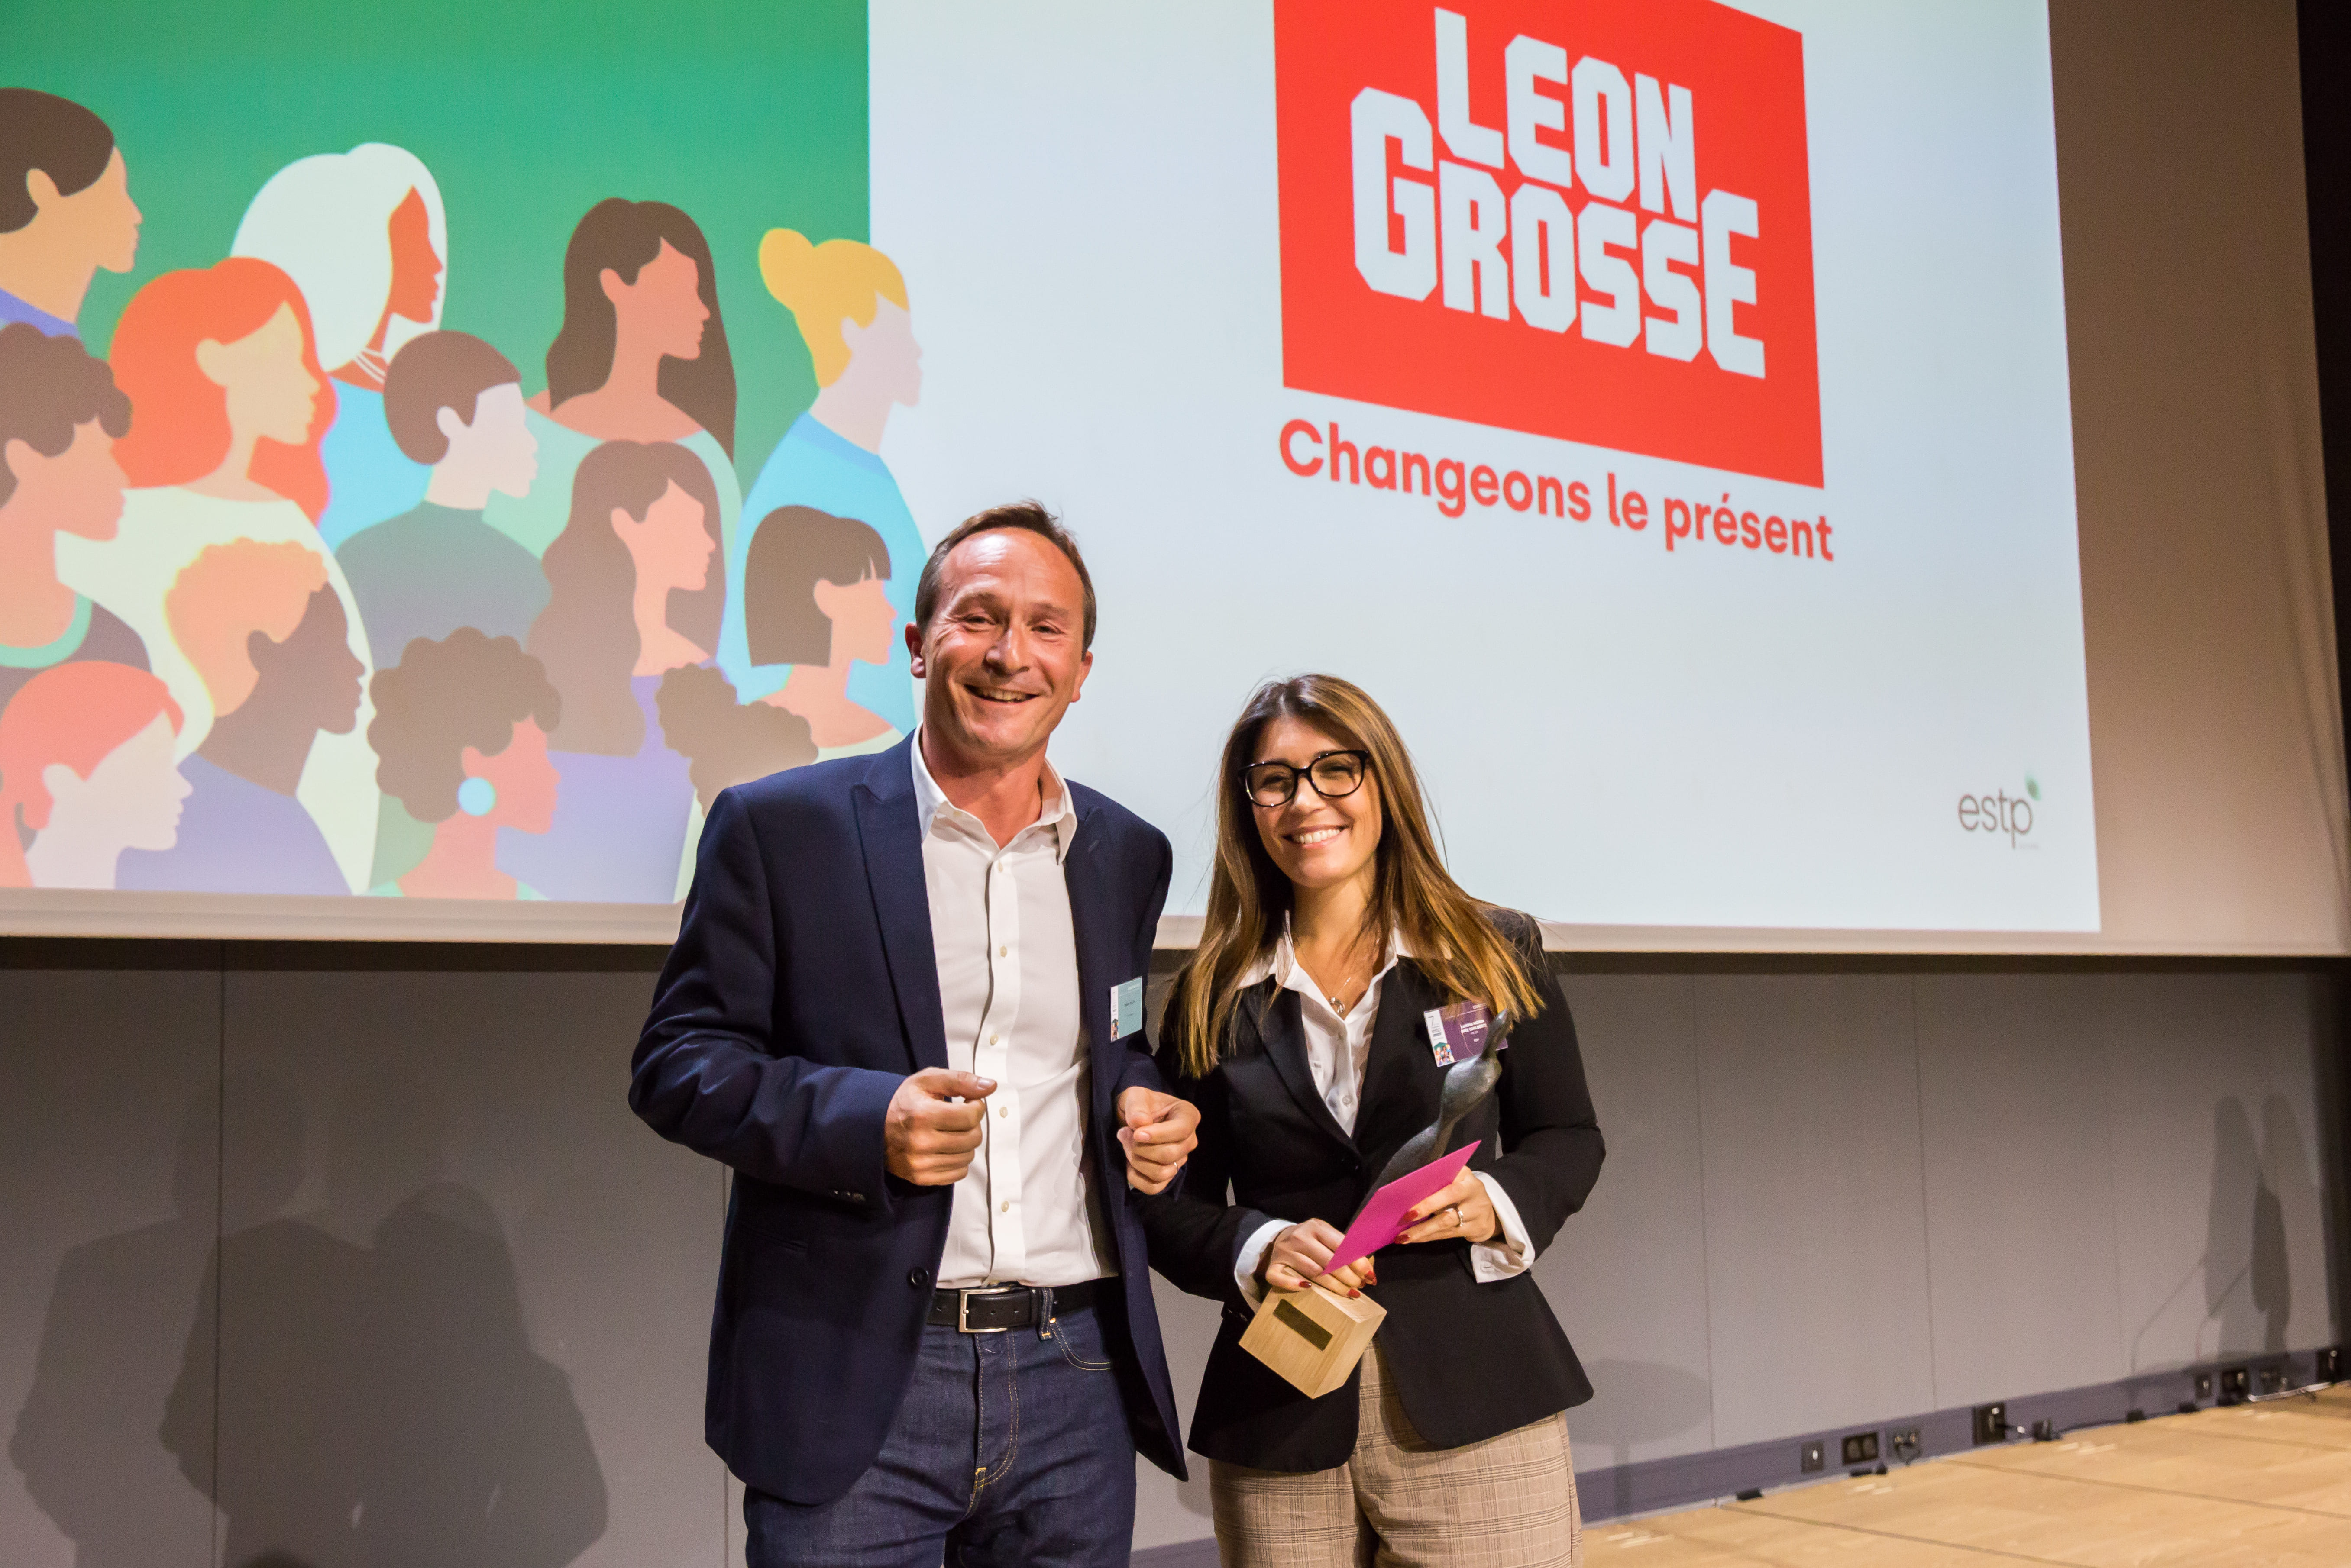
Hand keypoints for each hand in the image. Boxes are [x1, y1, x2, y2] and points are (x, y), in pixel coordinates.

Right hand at [883, 1068, 994, 1184]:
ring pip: (968, 1157)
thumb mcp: (928, 1081)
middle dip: (973, 1125)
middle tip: (960, 1118)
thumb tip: (990, 1086)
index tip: (968, 1103)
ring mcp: (920, 1163)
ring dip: (966, 1143)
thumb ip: (961, 1080)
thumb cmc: (905, 1100)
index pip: (971, 1116)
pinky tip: (947, 1148)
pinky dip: (958, 1161)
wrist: (874, 1126)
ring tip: (952, 1132)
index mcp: (923, 1114)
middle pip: (972, 1138)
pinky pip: (958, 1173)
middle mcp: (920, 1142)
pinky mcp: (920, 1178)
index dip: (976, 1106)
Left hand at [1116, 1087, 1198, 1193]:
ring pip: (1162, 1173)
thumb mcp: (1135, 1096)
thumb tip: (1140, 1124)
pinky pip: (1154, 1187)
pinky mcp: (1168, 1176)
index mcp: (1188, 1116)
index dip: (1157, 1135)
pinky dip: (1136, 1178)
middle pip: (1169, 1154)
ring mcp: (1180, 1160)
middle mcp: (1189, 1140)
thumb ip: (1137, 1106)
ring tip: (1126, 1145)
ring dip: (1137, 1161)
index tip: (1136, 1133)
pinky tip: (1128, 1162)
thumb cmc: (1139, 1104)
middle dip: (1140, 1148)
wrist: (1134, 1118)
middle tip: (1124, 1134)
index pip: (1180, 1131)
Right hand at [1259, 1218, 1375, 1295]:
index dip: (1358, 1262)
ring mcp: (1284, 1251)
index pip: (1341, 1245)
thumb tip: (1369, 1267)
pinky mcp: (1272, 1265)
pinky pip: (1280, 1278)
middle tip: (1359, 1287)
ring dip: (1334, 1286)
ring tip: (1349, 1292)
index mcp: (1316, 1226)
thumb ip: (1345, 1247)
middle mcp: (1299, 1237)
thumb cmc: (1311, 1241)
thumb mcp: (1326, 1236)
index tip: (1370, 1276)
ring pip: (1313, 1272)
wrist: (1279, 1238)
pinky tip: (1309, 1289)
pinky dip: (1294, 1285)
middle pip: (1329, 1261)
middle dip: (1349, 1277)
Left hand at [1398, 1169, 1495, 1244]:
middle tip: (1403, 1227)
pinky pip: (1448, 1235)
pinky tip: (1416, 1239)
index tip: (1410, 1211)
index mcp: (1468, 1182)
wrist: (1488, 1208)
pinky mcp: (1475, 1230)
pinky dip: (1429, 1237)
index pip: (1449, 1192)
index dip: (1430, 1203)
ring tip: (1403, 1237)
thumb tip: (1411, 1189)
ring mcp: (1477, 1217)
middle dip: (1423, 1224)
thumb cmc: (1463, 1188)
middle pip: (1447, 1215)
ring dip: (1422, 1233)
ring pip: (1445, 1228)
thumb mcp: (1457, 1177)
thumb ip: (1440, 1179)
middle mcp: (1475, 1199)